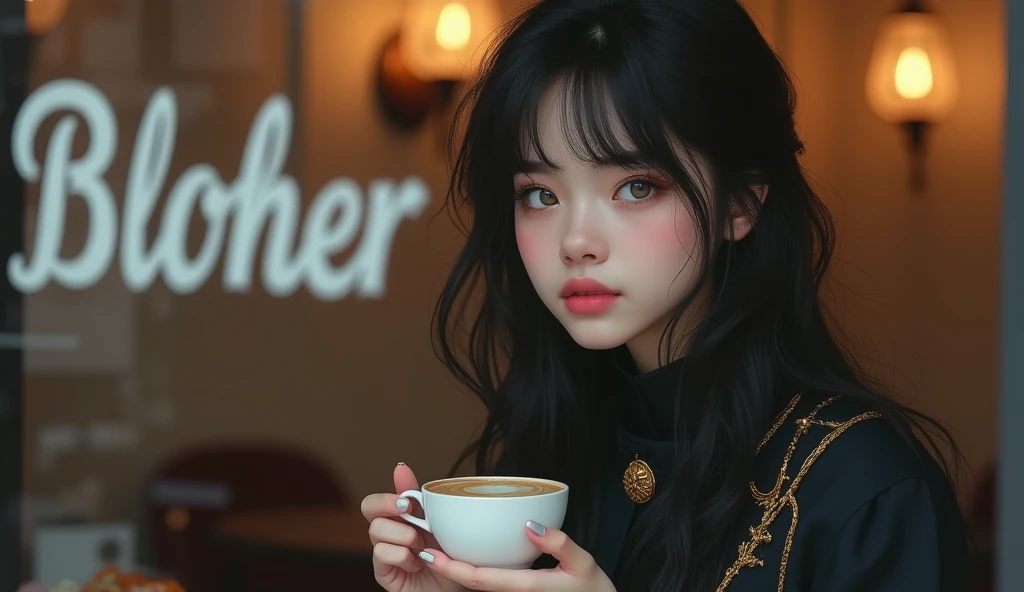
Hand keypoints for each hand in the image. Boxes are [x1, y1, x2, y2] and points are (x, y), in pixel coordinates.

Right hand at [361, 463, 465, 591]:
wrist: (456, 587)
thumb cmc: (449, 556)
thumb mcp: (440, 521)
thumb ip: (419, 497)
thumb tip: (399, 467)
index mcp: (400, 518)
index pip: (378, 498)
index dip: (388, 495)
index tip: (407, 499)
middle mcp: (388, 533)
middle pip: (367, 507)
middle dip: (389, 506)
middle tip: (410, 513)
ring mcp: (384, 552)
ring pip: (376, 529)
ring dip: (404, 535)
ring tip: (422, 547)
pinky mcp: (383, 572)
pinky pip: (381, 553)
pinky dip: (403, 556)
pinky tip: (417, 564)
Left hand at [418, 522, 615, 591]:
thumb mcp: (584, 563)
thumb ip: (559, 543)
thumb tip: (529, 525)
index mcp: (525, 588)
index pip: (479, 579)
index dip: (450, 568)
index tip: (429, 553)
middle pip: (472, 584)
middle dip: (447, 567)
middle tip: (424, 545)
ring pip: (480, 587)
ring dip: (459, 570)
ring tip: (440, 546)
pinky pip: (493, 585)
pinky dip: (476, 573)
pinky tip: (471, 557)